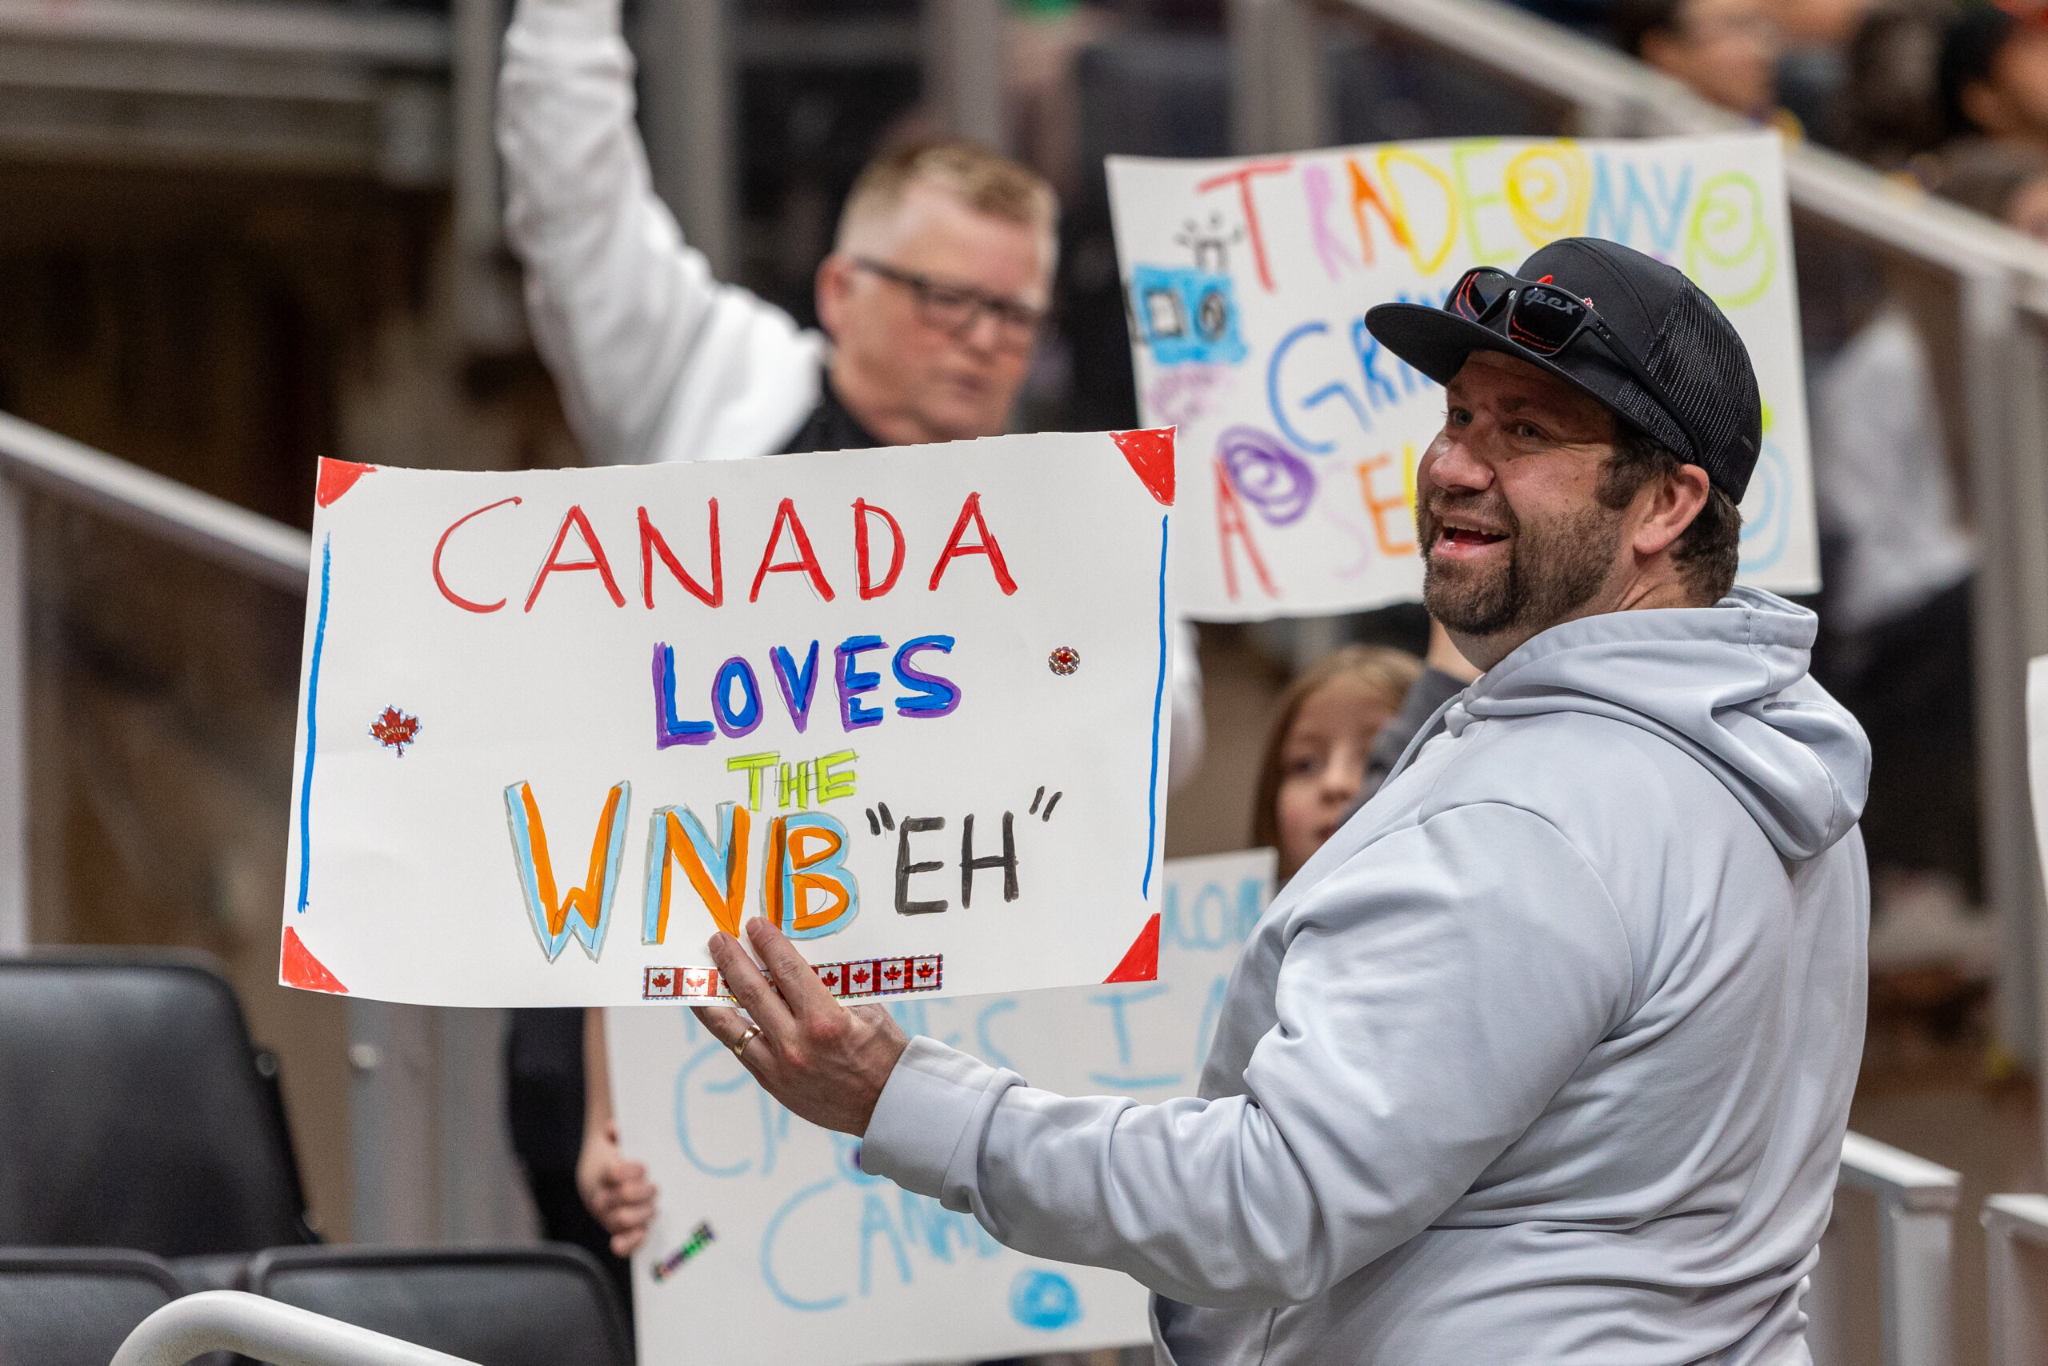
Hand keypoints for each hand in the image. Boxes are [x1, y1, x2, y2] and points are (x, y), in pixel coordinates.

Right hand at [576, 1118, 657, 1256]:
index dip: (631, 1169)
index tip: (642, 1166)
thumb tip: (614, 1129)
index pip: (614, 1172)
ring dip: (644, 1211)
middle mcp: (602, 1199)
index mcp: (602, 1176)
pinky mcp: (617, 1233)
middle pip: (624, 1195)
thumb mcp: (612, 1141)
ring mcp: (609, 1218)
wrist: (596, 1178)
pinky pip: (621, 1246)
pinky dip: (632, 1241)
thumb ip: (615, 1132)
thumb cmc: (613, 1157)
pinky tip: (643, 1232)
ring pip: (624, 1219)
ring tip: (652, 1204)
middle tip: (653, 1186)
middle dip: (644, 1190)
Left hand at [691, 918, 909, 1135]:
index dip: (767, 943)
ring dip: (712, 994)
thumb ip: (834, 985)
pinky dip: (725, 1025)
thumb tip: (798, 958)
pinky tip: (715, 1009)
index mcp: (826, 1020)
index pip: (786, 970)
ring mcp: (780, 1067)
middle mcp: (797, 1044)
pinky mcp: (772, 1082)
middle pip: (752, 991)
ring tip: (701, 974)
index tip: (754, 925)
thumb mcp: (868, 1010)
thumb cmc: (884, 1052)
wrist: (888, 1105)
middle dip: (731, 959)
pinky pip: (740, 1047)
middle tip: (718, 939)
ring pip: (731, 1024)